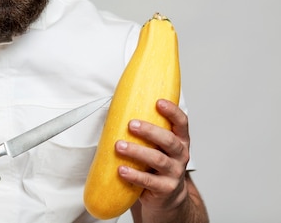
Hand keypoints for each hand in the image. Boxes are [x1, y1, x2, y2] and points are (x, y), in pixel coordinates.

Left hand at [115, 99, 189, 213]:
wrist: (168, 197)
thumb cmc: (158, 166)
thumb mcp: (158, 147)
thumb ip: (147, 132)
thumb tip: (118, 111)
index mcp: (180, 140)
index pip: (181, 123)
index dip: (172, 112)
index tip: (158, 102)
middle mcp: (180, 155)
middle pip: (168, 140)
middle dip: (149, 131)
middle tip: (131, 125)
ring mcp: (174, 173)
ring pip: (158, 160)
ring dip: (137, 151)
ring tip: (119, 146)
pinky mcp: (165, 189)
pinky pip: (149, 181)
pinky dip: (134, 175)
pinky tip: (121, 170)